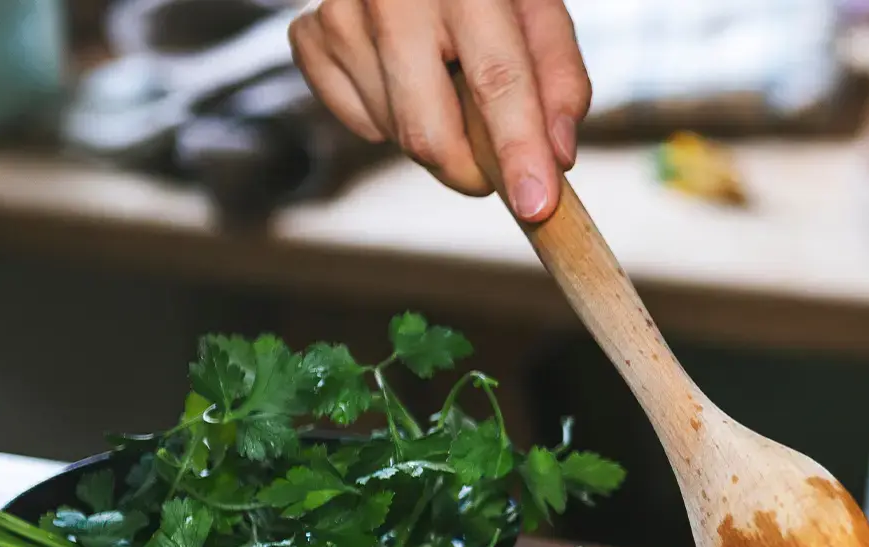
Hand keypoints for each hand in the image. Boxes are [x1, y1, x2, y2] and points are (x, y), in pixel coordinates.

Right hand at [289, 0, 589, 220]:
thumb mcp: (539, 10)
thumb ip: (560, 79)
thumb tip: (556, 158)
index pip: (497, 80)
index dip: (519, 150)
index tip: (534, 205)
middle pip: (428, 131)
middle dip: (470, 171)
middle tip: (494, 165)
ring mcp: (341, 15)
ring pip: (393, 133)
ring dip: (433, 135)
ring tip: (446, 83)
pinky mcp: (309, 35)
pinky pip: (355, 120)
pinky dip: (387, 118)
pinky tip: (405, 78)